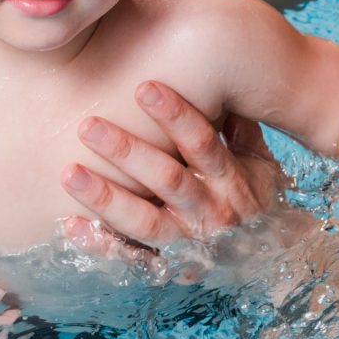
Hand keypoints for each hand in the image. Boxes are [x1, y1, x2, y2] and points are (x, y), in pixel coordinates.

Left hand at [60, 83, 279, 252]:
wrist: (268, 254)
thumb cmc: (251, 190)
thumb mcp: (258, 158)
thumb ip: (237, 123)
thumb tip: (219, 75)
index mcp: (232, 179)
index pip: (202, 143)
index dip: (176, 115)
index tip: (144, 88)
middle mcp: (211, 211)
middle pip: (168, 179)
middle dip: (127, 152)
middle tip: (88, 126)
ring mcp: (187, 240)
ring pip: (144, 221)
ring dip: (105, 197)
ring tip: (69, 173)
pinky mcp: (167, 263)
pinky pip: (131, 257)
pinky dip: (101, 243)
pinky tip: (71, 224)